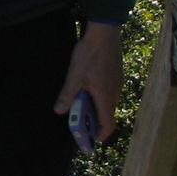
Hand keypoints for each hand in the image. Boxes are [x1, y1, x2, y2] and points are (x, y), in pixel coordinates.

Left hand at [53, 21, 122, 142]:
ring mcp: (116, 85)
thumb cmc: (89, 55)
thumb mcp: (74, 75)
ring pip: (107, 104)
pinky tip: (87, 90)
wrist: (104, 34)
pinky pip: (108, 94)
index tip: (91, 140)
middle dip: (95, 123)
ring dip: (96, 109)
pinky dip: (99, 98)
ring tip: (80, 106)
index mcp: (105, 97)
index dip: (100, 135)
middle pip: (107, 115)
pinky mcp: (116, 77)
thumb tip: (59, 111)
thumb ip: (68, 94)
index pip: (108, 124)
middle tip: (80, 123)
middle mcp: (114, 94)